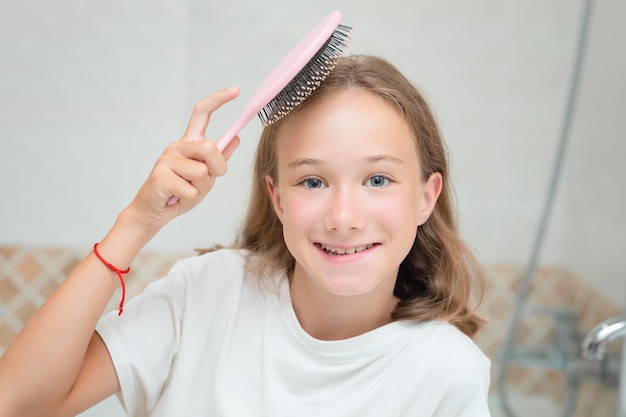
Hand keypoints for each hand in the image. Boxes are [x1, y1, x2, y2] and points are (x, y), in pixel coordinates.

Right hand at [127, 87, 240, 231]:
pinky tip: (176, 199)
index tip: (236, 90)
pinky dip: (189, 200)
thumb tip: (236, 138)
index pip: (202, 113)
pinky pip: (190, 190)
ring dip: (201, 190)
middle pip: (210, 147)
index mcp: (188, 143)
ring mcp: (166, 159)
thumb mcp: (204, 177)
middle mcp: (176, 146)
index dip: (219, 99)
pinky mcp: (160, 176)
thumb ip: (218, 159)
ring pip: (202, 173)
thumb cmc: (179, 194)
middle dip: (218, 169)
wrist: (153, 212)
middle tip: (209, 181)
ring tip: (187, 192)